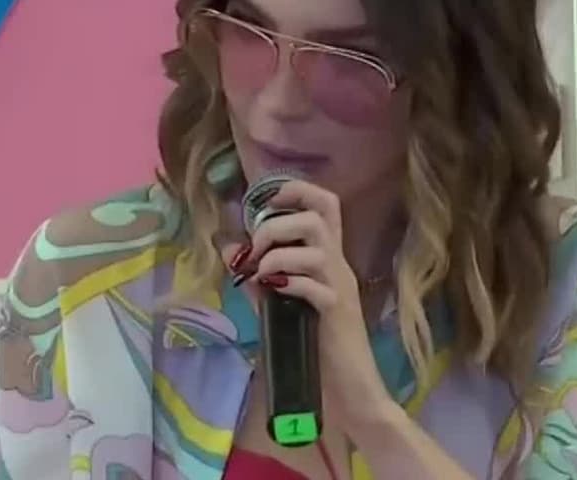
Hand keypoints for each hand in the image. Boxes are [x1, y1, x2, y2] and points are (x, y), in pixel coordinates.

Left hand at [230, 179, 396, 429]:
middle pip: (320, 215)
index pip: (325, 204)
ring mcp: (339, 286)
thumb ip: (258, 275)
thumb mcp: (278, 303)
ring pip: (317, 246)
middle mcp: (337, 265)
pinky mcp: (337, 312)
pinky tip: (274, 294)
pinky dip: (289, 284)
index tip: (265, 200)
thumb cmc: (315, 343)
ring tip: (261, 274)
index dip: (297, 190)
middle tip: (256, 248)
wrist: (347, 386)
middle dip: (279, 223)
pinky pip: (315, 286)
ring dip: (279, 254)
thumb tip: (229, 248)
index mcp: (327, 257)